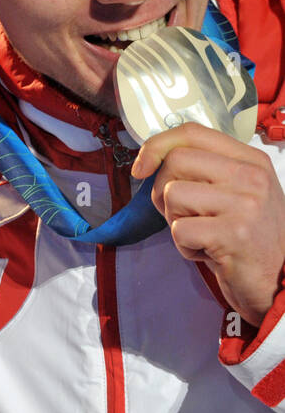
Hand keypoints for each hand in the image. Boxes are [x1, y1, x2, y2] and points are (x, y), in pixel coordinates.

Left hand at [132, 122, 284, 325]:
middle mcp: (252, 176)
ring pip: (172, 194)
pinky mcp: (234, 234)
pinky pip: (179, 230)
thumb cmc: (244, 235)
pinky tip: (208, 252)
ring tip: (203, 234)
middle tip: (184, 214)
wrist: (278, 280)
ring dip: (175, 221)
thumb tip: (148, 159)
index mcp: (251, 160)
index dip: (156, 145)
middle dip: (162, 190)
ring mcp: (246, 204)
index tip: (140, 168)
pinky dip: (184, 246)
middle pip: (174, 161)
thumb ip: (202, 169)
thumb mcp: (233, 192)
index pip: (192, 132)